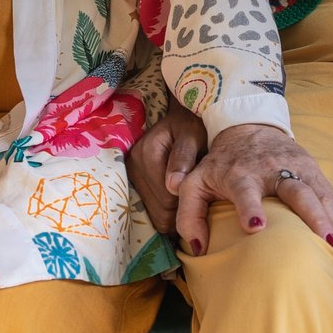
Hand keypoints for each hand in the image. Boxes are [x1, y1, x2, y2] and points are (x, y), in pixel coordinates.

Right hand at [127, 103, 206, 233]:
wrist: (181, 117)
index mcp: (147, 153)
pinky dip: (166, 210)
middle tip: (198, 194)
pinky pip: (151, 211)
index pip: (167, 199)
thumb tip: (173, 186)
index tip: (202, 191)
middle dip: (181, 208)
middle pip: (160, 210)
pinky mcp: (133, 182)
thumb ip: (184, 156)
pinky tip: (178, 197)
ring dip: (174, 211)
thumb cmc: (192, 124)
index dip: (187, 200)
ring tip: (188, 194)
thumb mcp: (193, 134)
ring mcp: (131, 175)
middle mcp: (133, 165)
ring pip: (155, 214)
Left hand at [173, 123, 332, 260]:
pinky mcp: (312, 168)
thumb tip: (198, 248)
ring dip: (332, 221)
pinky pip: (329, 193)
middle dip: (312, 218)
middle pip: (296, 192)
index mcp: (241, 175)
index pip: (245, 191)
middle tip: (324, 245)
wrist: (247, 125)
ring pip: (319, 193)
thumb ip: (189, 215)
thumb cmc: (220, 162)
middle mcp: (271, 170)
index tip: (257, 227)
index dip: (250, 208)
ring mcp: (296, 167)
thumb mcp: (195, 182)